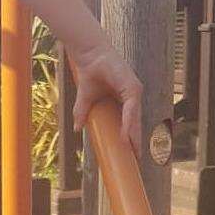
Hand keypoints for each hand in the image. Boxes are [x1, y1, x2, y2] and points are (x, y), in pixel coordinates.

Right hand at [71, 41, 143, 158]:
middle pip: (136, 122)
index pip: (131, 121)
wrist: (89, 56)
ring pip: (135, 118)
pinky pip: (132, 109)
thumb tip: (76, 129)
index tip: (132, 152)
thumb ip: (82, 112)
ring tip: (133, 151)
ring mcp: (134, 91)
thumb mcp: (85, 97)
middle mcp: (133, 95)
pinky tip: (127, 135)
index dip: (131, 136)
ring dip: (134, 135)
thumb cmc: (91, 72)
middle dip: (137, 140)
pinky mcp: (132, 87)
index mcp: (126, 98)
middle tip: (138, 158)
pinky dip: (129, 123)